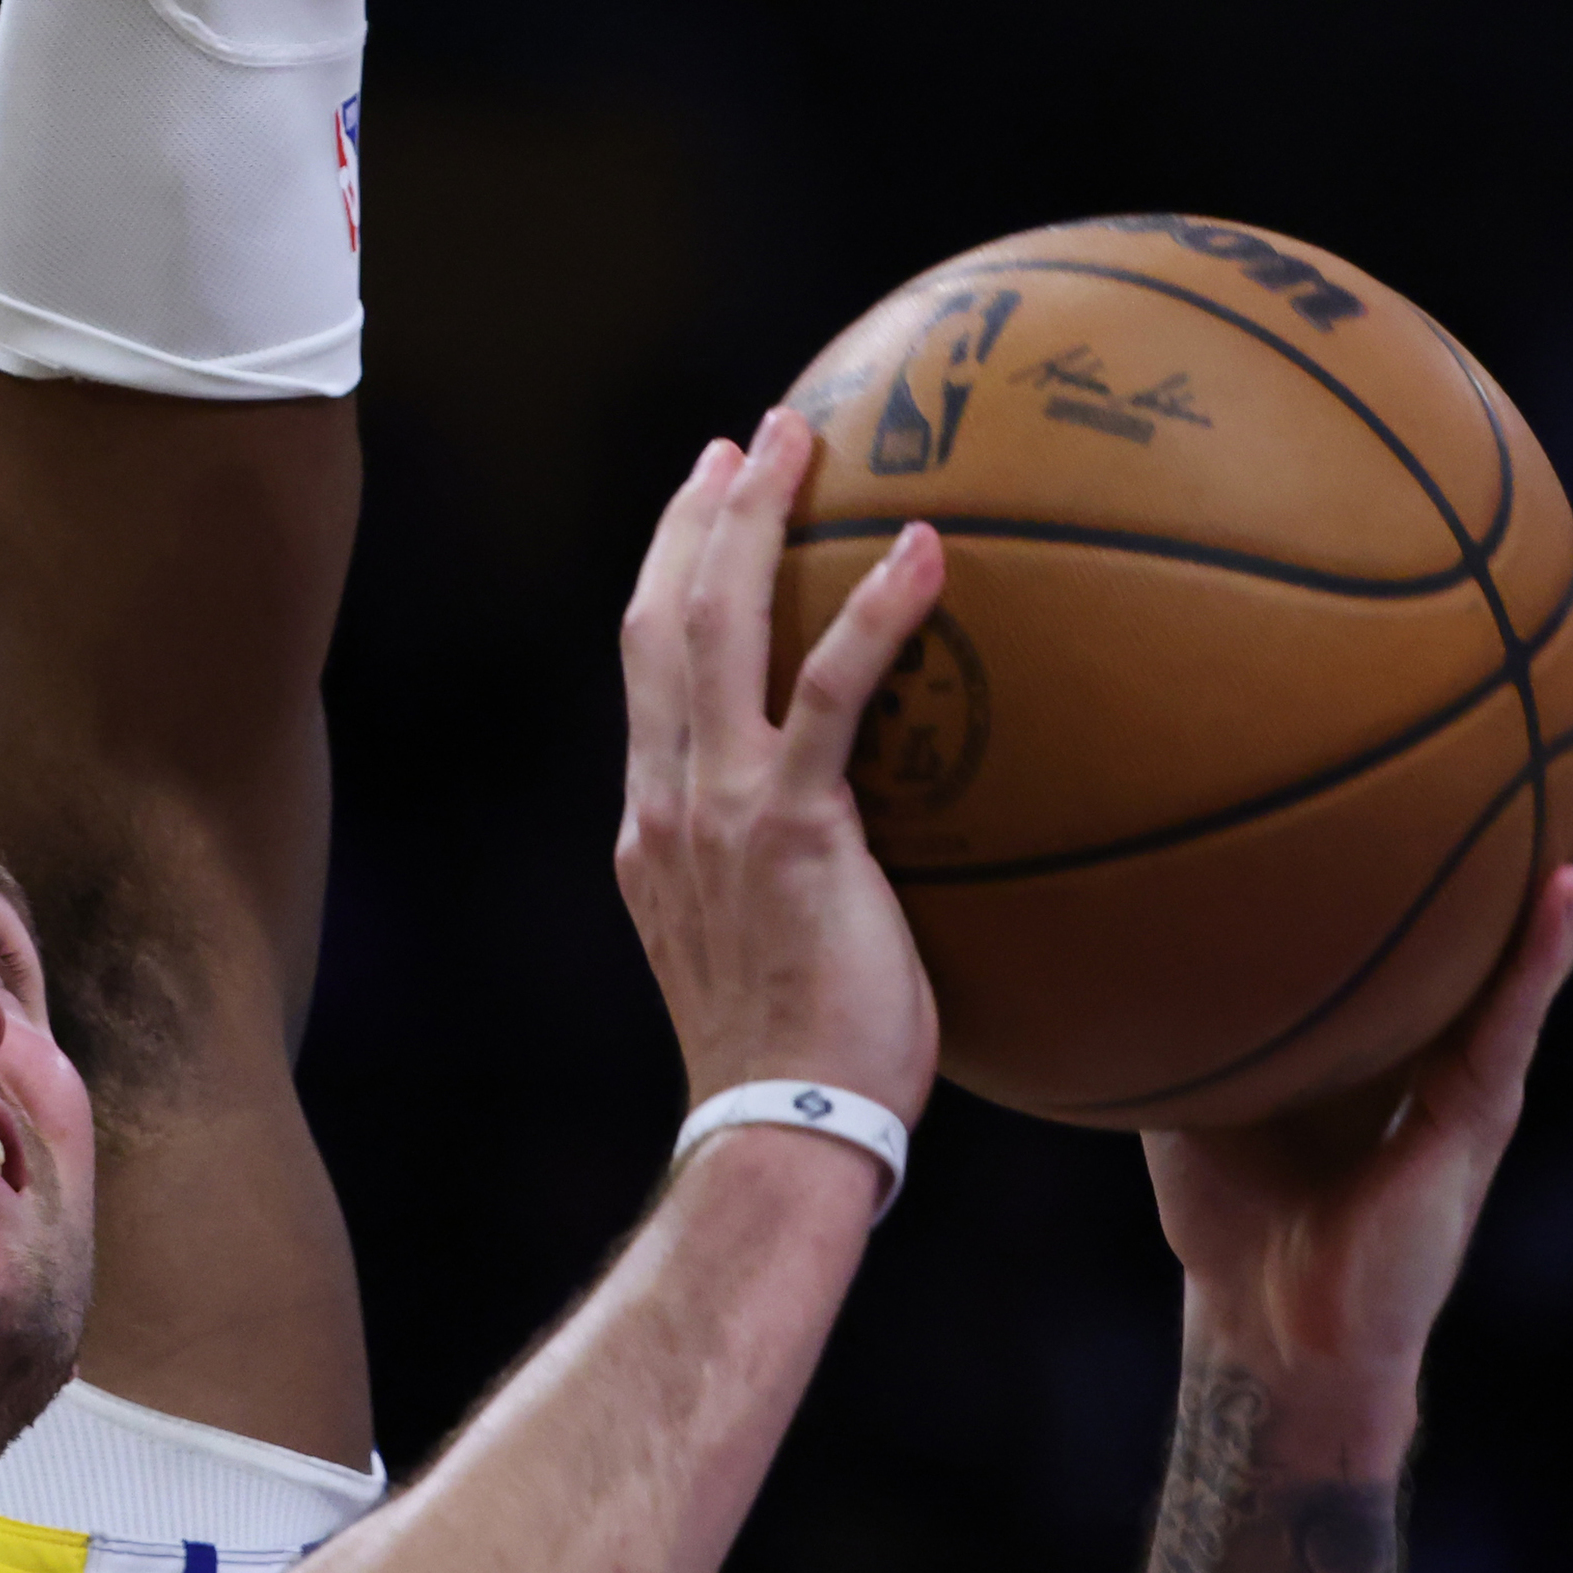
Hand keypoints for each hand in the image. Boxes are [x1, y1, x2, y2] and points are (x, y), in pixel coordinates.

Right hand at [613, 406, 945, 1120]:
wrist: (776, 1134)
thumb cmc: (806, 1077)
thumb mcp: (773, 959)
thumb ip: (802, 888)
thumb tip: (889, 863)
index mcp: (655, 830)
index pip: (646, 676)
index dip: (669, 578)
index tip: (705, 509)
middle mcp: (668, 804)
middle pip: (660, 621)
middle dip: (699, 516)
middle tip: (751, 438)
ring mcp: (717, 812)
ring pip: (712, 627)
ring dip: (753, 519)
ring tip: (802, 441)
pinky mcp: (791, 830)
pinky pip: (829, 693)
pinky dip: (873, 612)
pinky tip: (926, 551)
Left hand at [1148, 679, 1572, 1396]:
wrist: (1268, 1317)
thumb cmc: (1228, 1194)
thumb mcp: (1189, 1055)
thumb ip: (1165, 976)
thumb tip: (1073, 878)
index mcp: (1402, 997)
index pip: (1452, 869)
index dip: (1479, 784)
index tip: (1486, 674)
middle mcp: (1457, 1013)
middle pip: (1528, 865)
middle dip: (1566, 770)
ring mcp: (1480, 1058)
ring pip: (1555, 920)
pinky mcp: (1478, 1113)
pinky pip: (1510, 1015)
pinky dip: (1536, 949)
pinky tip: (1560, 885)